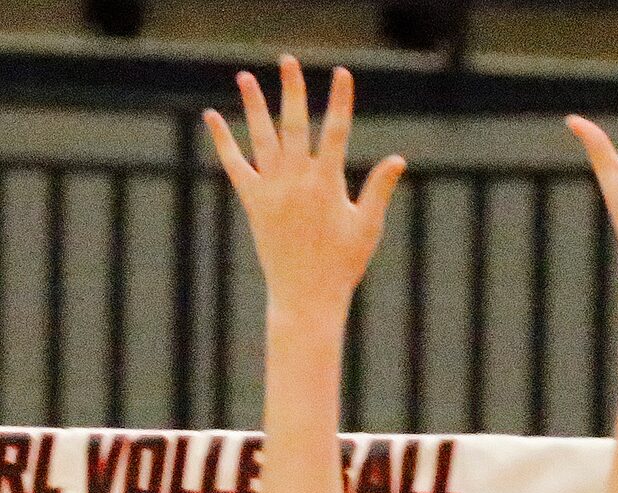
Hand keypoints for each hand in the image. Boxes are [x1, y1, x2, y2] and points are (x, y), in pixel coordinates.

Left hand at [205, 58, 405, 317]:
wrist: (306, 299)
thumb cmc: (343, 266)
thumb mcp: (367, 228)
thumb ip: (379, 190)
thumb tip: (398, 159)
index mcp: (327, 186)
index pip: (336, 133)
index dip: (340, 101)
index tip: (342, 74)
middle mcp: (297, 183)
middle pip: (294, 125)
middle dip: (293, 91)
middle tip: (289, 61)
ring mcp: (272, 191)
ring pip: (261, 139)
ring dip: (253, 106)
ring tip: (245, 77)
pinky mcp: (254, 203)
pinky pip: (235, 166)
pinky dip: (223, 142)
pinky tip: (212, 117)